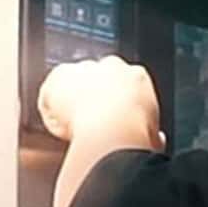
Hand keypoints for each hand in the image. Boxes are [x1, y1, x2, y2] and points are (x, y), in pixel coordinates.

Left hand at [38, 56, 164, 150]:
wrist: (112, 130)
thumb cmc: (135, 134)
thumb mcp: (152, 134)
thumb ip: (152, 132)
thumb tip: (157, 140)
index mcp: (137, 76)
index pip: (123, 83)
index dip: (115, 103)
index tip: (112, 121)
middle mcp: (111, 66)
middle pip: (95, 78)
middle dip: (91, 97)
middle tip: (88, 125)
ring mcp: (84, 69)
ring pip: (71, 85)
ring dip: (70, 104)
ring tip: (72, 131)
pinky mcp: (58, 78)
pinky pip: (50, 96)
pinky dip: (51, 113)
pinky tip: (59, 130)